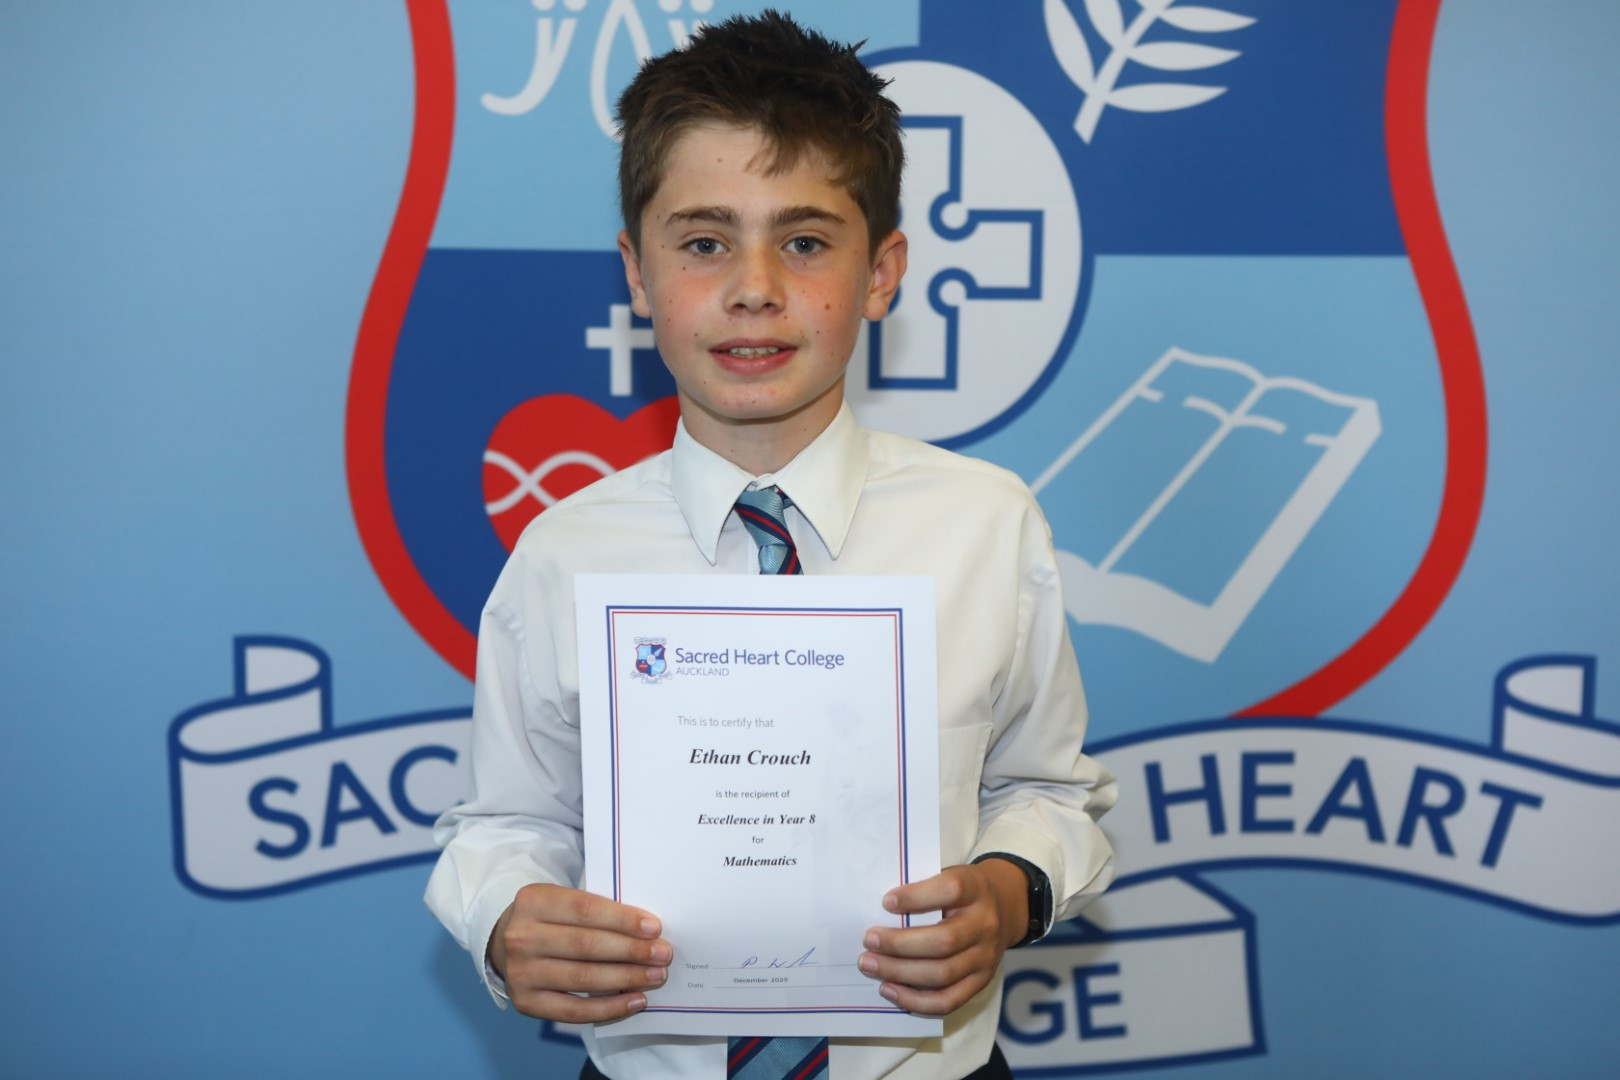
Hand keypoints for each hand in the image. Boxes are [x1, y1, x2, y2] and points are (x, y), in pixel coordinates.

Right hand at [489, 883, 670, 1022]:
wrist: (506, 943)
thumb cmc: (551, 919)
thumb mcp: (563, 901)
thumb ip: (596, 911)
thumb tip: (647, 932)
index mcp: (534, 901)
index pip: (585, 909)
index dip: (622, 920)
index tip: (654, 928)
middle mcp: (522, 937)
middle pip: (586, 945)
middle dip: (631, 951)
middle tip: (663, 954)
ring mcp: (521, 973)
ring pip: (583, 978)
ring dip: (626, 978)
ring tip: (656, 975)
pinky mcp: (526, 1003)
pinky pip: (574, 1010)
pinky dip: (609, 1007)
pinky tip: (636, 1000)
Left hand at [857, 859, 1027, 1016]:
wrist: (1004, 907)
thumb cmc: (961, 891)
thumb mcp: (949, 875)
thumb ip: (922, 887)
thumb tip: (878, 909)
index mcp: (976, 889)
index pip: (950, 890)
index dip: (916, 897)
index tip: (886, 902)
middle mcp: (985, 924)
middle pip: (943, 941)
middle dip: (899, 944)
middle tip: (869, 940)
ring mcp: (985, 957)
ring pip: (942, 974)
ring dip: (899, 972)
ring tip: (870, 965)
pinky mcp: (981, 982)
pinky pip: (947, 1000)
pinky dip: (915, 1000)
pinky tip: (889, 989)